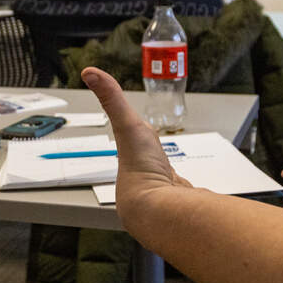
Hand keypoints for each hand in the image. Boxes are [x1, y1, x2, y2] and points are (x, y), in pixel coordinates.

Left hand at [79, 67, 191, 231]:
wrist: (161, 209)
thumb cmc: (140, 168)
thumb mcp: (127, 123)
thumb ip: (111, 98)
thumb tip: (89, 72)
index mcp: (130, 160)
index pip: (133, 150)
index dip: (137, 143)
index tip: (138, 137)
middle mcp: (144, 179)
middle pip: (151, 170)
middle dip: (158, 167)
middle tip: (160, 160)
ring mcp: (164, 193)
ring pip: (168, 187)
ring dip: (173, 184)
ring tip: (176, 182)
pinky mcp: (184, 205)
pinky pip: (188, 197)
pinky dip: (191, 195)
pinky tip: (192, 196)